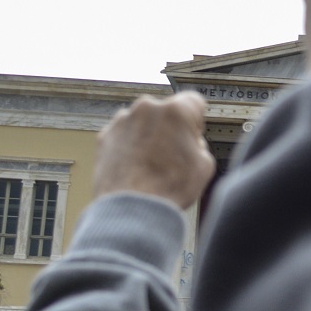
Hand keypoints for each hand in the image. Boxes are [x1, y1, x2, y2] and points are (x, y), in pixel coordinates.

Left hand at [95, 93, 215, 208]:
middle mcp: (147, 108)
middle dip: (170, 128)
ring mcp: (122, 120)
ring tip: (152, 165)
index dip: (197, 121)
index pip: (194, 101)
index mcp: (176, 111)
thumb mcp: (205, 165)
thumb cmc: (168, 188)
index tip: (194, 135)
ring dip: (149, 136)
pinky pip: (124, 135)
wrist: (132, 208)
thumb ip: (199, 144)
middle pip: (166, 111)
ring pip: (143, 122)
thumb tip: (190, 142)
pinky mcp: (105, 135)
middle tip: (173, 154)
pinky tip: (136, 168)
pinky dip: (130, 146)